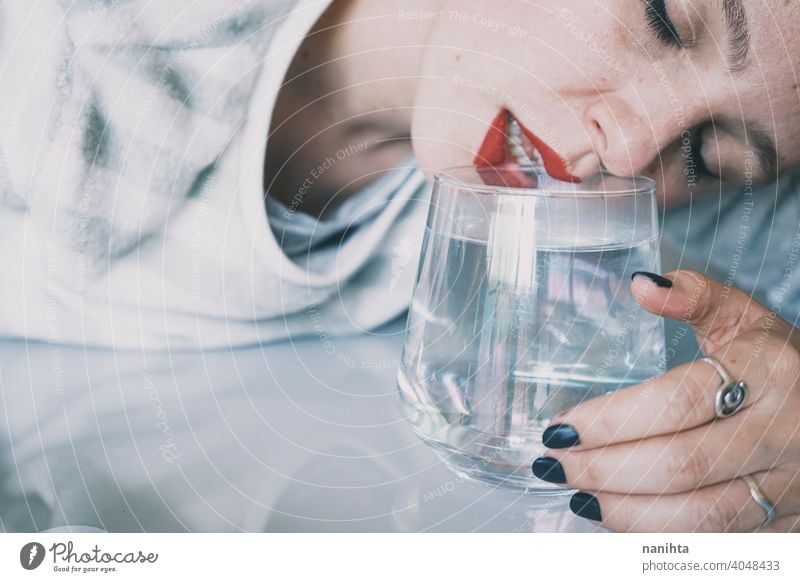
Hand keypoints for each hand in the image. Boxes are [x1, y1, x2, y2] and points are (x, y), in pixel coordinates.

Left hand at [531, 270, 799, 531]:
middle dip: (604, 469)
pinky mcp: (789, 523)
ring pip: (700, 515)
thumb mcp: (746, 318)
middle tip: (554, 464)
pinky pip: (718, 541)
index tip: (561, 426)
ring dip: (626, 511)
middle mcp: (782, 433)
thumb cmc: (781, 363)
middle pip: (681, 465)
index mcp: (769, 374)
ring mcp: (790, 485)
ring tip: (577, 494)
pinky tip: (621, 516)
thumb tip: (640, 284)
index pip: (677, 402)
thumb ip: (695, 297)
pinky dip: (662, 534)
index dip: (612, 419)